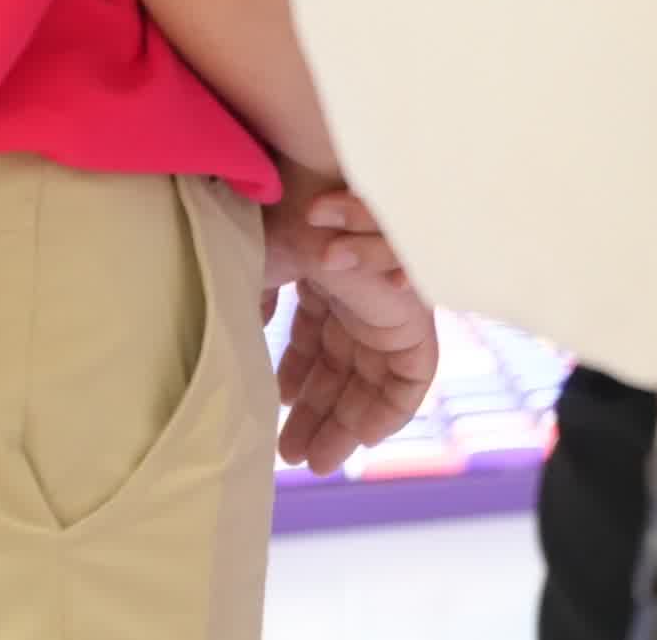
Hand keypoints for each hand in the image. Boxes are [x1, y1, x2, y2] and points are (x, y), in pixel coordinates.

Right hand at [263, 187, 441, 473]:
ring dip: (346, 423)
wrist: (316, 193)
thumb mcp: (255, 269)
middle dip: (316, 415)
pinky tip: (361, 438)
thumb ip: (251, 304)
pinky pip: (413, 376)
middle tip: (290, 455)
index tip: (275, 412)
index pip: (315, 343)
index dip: (296, 381)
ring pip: (372, 380)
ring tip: (315, 461)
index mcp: (326, 284)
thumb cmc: (281, 221)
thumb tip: (242, 335)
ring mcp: (387, 310)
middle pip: (341, 369)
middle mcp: (359, 299)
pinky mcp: (413, 319)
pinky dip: (391, 409)